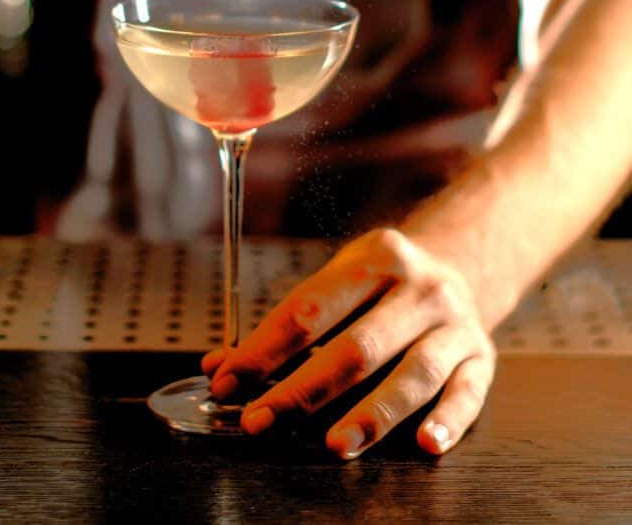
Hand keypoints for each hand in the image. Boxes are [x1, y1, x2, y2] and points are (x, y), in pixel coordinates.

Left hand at [202, 228, 495, 458]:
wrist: (463, 264)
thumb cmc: (386, 282)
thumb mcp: (340, 281)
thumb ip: (287, 324)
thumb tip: (222, 367)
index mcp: (376, 258)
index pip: (310, 310)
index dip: (264, 351)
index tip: (228, 383)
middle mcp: (419, 288)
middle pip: (357, 346)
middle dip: (304, 391)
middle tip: (263, 422)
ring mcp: (454, 323)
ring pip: (413, 373)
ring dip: (372, 414)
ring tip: (335, 445)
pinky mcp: (482, 357)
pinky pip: (467, 393)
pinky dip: (448, 420)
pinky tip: (426, 443)